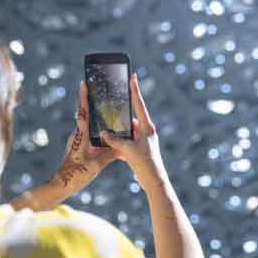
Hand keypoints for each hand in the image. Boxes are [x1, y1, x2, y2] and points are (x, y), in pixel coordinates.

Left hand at [49, 82, 114, 193]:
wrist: (61, 185)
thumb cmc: (76, 174)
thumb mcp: (96, 165)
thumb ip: (109, 154)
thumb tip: (122, 147)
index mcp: (80, 136)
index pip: (83, 112)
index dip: (84, 97)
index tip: (84, 82)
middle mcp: (77, 134)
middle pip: (84, 112)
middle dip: (89, 99)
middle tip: (96, 86)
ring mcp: (77, 140)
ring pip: (87, 123)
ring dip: (94, 113)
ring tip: (105, 104)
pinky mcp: (79, 146)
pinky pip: (88, 132)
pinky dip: (96, 127)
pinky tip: (105, 129)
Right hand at [101, 74, 167, 193]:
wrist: (154, 181)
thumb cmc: (145, 164)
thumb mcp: (128, 150)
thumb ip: (115, 140)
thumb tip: (104, 133)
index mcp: (147, 127)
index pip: (139, 104)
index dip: (135, 90)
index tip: (133, 76)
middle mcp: (145, 131)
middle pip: (131, 117)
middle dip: (120, 112)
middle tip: (111, 101)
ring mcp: (142, 140)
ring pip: (126, 130)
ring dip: (117, 130)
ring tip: (105, 124)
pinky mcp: (138, 149)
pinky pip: (125, 141)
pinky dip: (117, 142)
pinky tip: (107, 142)